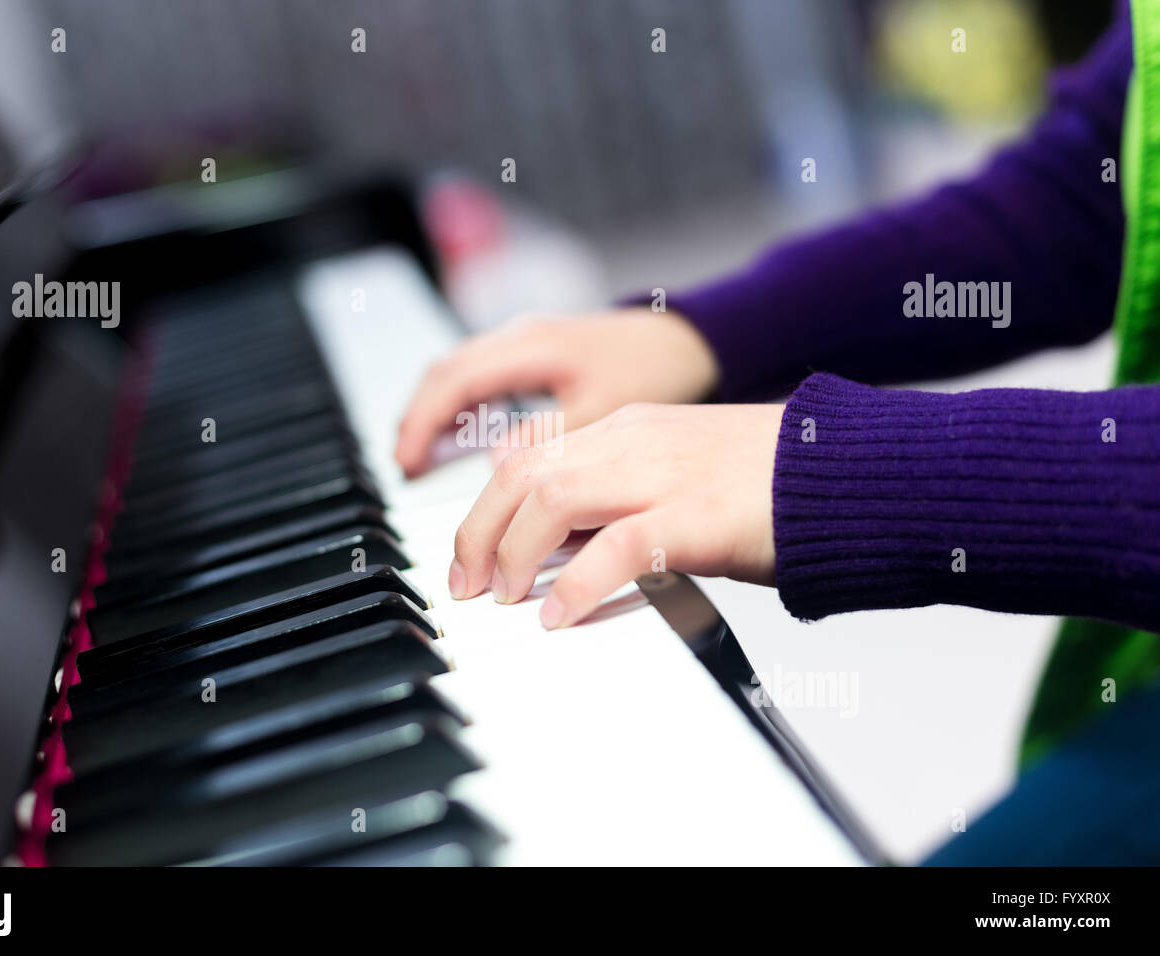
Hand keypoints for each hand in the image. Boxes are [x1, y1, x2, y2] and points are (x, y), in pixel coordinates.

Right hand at [394, 308, 719, 475]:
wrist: (688, 338)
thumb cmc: (655, 369)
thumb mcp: (604, 409)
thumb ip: (550, 436)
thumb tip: (496, 465)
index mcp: (531, 346)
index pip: (453, 380)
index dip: (423, 423)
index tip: (407, 463)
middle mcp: (520, 337)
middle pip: (445, 372)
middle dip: (417, 417)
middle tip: (403, 464)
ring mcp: (525, 342)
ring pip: (458, 371)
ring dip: (434, 410)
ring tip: (419, 454)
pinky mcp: (535, 353)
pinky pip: (479, 375)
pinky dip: (459, 404)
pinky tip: (458, 433)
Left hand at [446, 402, 783, 628]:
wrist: (844, 470)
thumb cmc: (767, 482)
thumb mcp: (674, 476)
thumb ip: (618, 500)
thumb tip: (561, 548)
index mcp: (626, 430)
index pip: (527, 456)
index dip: (485, 507)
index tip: (471, 555)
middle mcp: (633, 441)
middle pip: (522, 473)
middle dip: (479, 531)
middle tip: (467, 585)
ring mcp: (663, 473)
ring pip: (552, 499)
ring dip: (514, 553)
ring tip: (503, 598)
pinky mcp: (695, 515)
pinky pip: (615, 546)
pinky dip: (576, 585)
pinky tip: (559, 616)